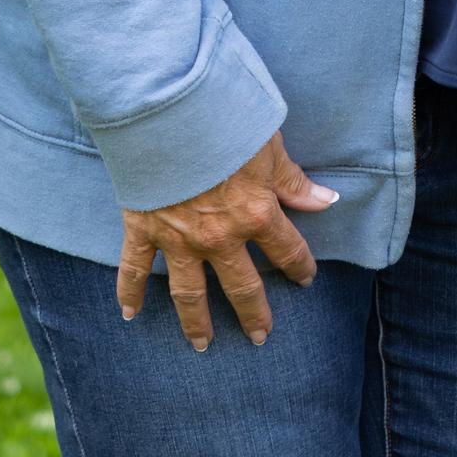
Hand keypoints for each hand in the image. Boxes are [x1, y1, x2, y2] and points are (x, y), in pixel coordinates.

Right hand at [116, 134, 335, 349]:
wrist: (169, 112)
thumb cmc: (226, 121)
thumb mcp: (269, 147)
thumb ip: (293, 182)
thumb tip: (327, 201)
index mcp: (256, 214)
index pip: (287, 250)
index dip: (300, 266)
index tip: (305, 278)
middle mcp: (219, 237)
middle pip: (241, 286)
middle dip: (253, 313)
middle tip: (259, 337)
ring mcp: (179, 238)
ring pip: (190, 292)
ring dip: (196, 322)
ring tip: (202, 345)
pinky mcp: (144, 229)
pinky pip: (135, 268)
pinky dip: (129, 293)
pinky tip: (130, 315)